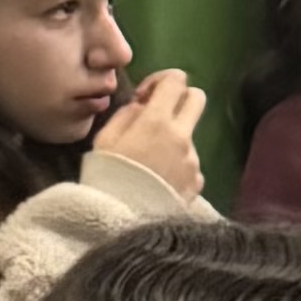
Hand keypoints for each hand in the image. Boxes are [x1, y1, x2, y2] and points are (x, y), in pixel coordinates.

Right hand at [95, 68, 208, 199]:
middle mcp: (182, 136)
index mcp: (157, 121)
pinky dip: (176, 166)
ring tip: (148, 164)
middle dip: (180, 98)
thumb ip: (125, 116)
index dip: (161, 80)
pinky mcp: (197, 181)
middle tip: (158, 114)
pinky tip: (157, 182)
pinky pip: (189, 164)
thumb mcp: (103, 140)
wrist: (122, 221)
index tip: (146, 96)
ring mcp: (193, 159)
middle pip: (197, 98)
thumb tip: (141, 106)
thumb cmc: (106, 177)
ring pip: (188, 136)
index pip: (176, 80)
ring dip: (172, 140)